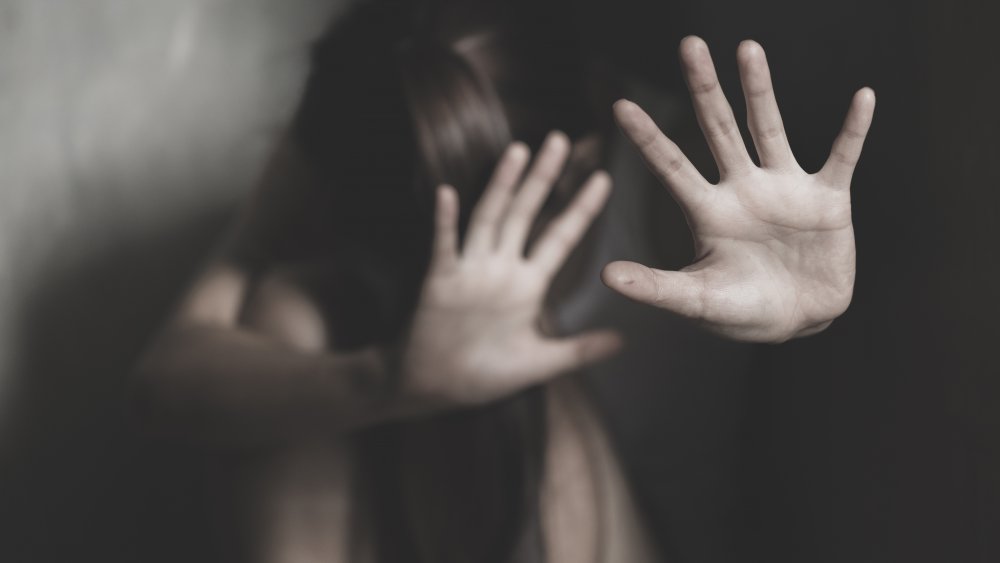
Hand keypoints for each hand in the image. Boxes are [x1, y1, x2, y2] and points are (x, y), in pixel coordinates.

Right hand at [399, 132, 620, 406]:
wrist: (434, 389)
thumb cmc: (483, 375)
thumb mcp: (539, 364)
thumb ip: (578, 350)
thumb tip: (623, 342)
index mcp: (526, 284)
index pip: (559, 238)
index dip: (580, 210)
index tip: (604, 179)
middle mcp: (499, 269)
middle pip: (524, 214)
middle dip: (542, 178)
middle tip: (559, 139)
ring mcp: (469, 272)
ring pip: (489, 219)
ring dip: (502, 186)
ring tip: (518, 151)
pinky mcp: (440, 283)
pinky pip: (444, 248)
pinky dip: (446, 222)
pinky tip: (448, 193)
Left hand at [602, 36, 874, 341]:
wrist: (800, 321)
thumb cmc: (743, 311)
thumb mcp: (696, 300)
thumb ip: (656, 287)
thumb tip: (605, 274)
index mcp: (708, 213)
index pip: (672, 167)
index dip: (648, 138)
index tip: (620, 105)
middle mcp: (742, 190)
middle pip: (717, 130)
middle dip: (703, 89)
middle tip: (689, 44)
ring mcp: (785, 190)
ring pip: (769, 129)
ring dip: (760, 91)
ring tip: (747, 48)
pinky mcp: (827, 199)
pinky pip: (842, 157)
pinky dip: (853, 131)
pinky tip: (863, 98)